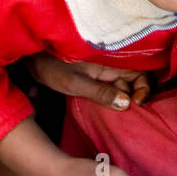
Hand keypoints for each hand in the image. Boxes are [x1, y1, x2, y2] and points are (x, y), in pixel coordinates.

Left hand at [27, 54, 149, 109]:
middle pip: (135, 81)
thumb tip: (127, 104)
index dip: (144, 88)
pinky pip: (112, 88)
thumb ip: (101, 93)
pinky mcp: (95, 78)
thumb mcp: (76, 83)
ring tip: (120, 116)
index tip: (136, 105)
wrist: (32, 58)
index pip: (140, 73)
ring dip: (125, 100)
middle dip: (136, 97)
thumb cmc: (52, 66)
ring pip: (124, 86)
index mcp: (111, 61)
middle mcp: (111, 65)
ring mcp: (104, 72)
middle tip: (129, 115)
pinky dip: (115, 99)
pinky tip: (110, 111)